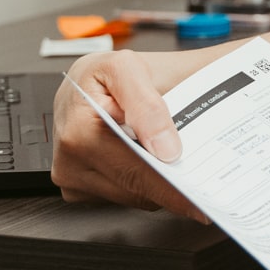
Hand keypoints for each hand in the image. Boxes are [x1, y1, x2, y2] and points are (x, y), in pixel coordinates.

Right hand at [51, 48, 214, 219]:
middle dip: (170, 184)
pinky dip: (141, 181)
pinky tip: (150, 160)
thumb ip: (147, 106)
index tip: (199, 201)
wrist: (85, 80)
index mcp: (79, 132)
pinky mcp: (77, 187)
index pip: (134, 173)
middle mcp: (68, 161)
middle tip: (201, 178)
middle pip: (135, 191)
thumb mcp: (127, 67)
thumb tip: (164, 148)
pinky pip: (121, 194)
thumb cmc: (104, 73)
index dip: (170, 189)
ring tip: (172, 156)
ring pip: (131, 196)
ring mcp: (71, 177)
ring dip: (155, 181)